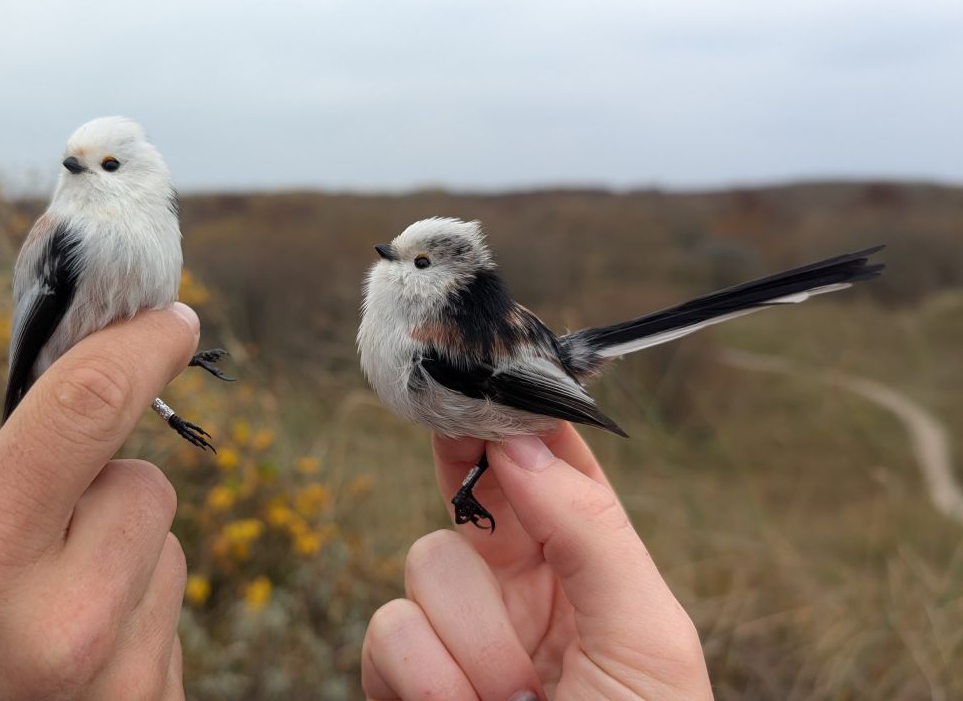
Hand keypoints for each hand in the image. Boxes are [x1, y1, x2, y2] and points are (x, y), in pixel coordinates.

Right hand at [0, 304, 199, 700]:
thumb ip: (26, 451)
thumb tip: (125, 374)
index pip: (85, 413)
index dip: (136, 351)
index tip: (171, 320)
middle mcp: (58, 624)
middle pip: (146, 485)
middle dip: (105, 489)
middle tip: (43, 534)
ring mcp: (116, 678)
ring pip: (168, 548)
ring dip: (123, 554)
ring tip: (52, 598)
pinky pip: (174, 607)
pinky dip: (135, 607)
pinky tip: (81, 640)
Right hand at [362, 424, 712, 700]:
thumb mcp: (648, 635)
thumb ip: (589, 529)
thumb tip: (525, 441)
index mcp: (584, 562)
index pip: (540, 462)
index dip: (512, 415)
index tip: (482, 367)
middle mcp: (514, 586)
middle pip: (465, 503)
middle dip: (491, 555)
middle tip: (521, 584)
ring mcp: (456, 633)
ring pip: (421, 566)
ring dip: (473, 642)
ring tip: (517, 699)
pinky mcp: (406, 678)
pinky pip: (386, 629)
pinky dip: (426, 676)